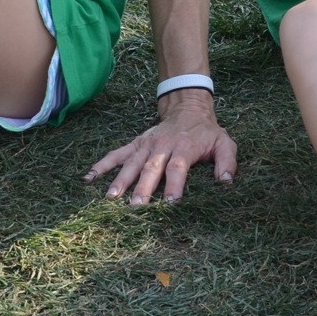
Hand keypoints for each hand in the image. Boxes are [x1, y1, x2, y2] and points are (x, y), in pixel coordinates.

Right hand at [85, 90, 236, 205]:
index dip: (174, 185)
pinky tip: (89, 177)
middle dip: (143, 188)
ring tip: (110, 198)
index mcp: (185, 147)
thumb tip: (226, 183)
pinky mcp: (136, 144)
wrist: (187, 107)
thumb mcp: (224, 143)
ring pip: (132, 163)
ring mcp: (146, 145)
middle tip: (136, 208)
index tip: (170, 203)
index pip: (178, 168)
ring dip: (121, 181)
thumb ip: (227, 162)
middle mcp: (163, 146)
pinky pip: (117, 154)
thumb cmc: (206, 132)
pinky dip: (102, 165)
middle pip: (151, 168)